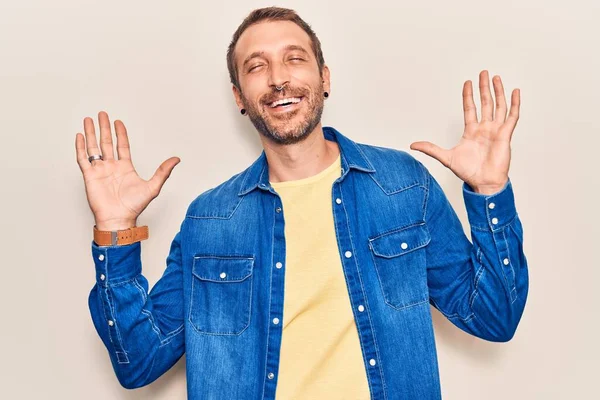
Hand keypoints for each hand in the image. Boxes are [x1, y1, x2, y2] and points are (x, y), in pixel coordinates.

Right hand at [75, 111, 180, 229]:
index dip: (120, 133)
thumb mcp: (153, 186)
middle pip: (107, 142)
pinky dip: (81, 147)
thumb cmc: (134, 207)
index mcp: (125, 167)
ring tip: (89, 119)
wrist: (119, 219)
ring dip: (91, 133)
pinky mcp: (90, 176)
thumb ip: (163, 171)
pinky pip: (83, 159)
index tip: (118, 122)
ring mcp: (100, 170)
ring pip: (94, 147)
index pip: (122, 145)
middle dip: (104, 128)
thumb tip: (176, 159)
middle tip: (102, 114)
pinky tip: (80, 136)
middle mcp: (112, 167)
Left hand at [410, 70, 519, 194]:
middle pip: (485, 103)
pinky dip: (514, 104)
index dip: (468, 95)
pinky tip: (514, 92)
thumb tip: (413, 145)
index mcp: (471, 131)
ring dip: (498, 92)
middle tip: (483, 73)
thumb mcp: (445, 158)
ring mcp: (495, 130)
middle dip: (483, 88)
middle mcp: (484, 128)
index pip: (470, 108)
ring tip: (496, 78)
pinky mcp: (505, 135)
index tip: (467, 82)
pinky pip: (512, 116)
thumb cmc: (468, 172)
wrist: (483, 182)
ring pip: (498, 106)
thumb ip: (430, 149)